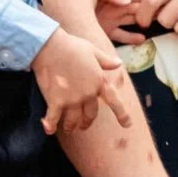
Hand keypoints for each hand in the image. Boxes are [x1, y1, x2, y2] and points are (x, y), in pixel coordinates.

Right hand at [33, 21, 130, 141]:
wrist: (51, 46)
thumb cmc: (72, 46)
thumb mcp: (93, 51)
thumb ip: (106, 61)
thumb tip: (119, 63)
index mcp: (99, 82)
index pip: (114, 101)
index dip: (122, 114)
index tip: (127, 125)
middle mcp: (88, 94)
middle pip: (90, 115)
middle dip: (87, 122)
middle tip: (83, 125)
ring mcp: (72, 99)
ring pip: (74, 120)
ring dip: (71, 126)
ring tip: (69, 129)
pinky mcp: (56, 100)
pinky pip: (54, 118)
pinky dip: (50, 125)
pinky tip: (49, 130)